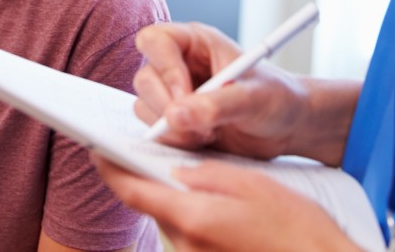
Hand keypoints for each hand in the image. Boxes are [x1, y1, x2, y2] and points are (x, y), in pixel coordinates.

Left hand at [92, 155, 363, 251]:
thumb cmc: (296, 228)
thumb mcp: (251, 184)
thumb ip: (205, 174)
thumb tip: (176, 172)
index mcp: (193, 217)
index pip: (133, 191)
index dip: (110, 169)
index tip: (98, 151)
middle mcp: (187, 244)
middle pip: (151, 207)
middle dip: (150, 182)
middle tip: (161, 157)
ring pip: (171, 221)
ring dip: (175, 201)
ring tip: (202, 181)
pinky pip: (189, 236)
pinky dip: (192, 218)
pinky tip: (219, 209)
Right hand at [131, 21, 310, 159]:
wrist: (285, 126)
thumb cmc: (276, 98)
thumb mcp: (255, 98)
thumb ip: (218, 104)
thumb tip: (176, 116)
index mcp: (196, 42)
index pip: (156, 40)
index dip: (165, 67)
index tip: (185, 95)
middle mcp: (178, 63)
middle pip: (144, 78)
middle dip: (167, 106)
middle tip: (199, 127)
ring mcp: (171, 92)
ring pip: (144, 106)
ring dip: (171, 128)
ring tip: (208, 134)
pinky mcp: (172, 119)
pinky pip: (153, 130)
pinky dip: (173, 140)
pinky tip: (202, 141)